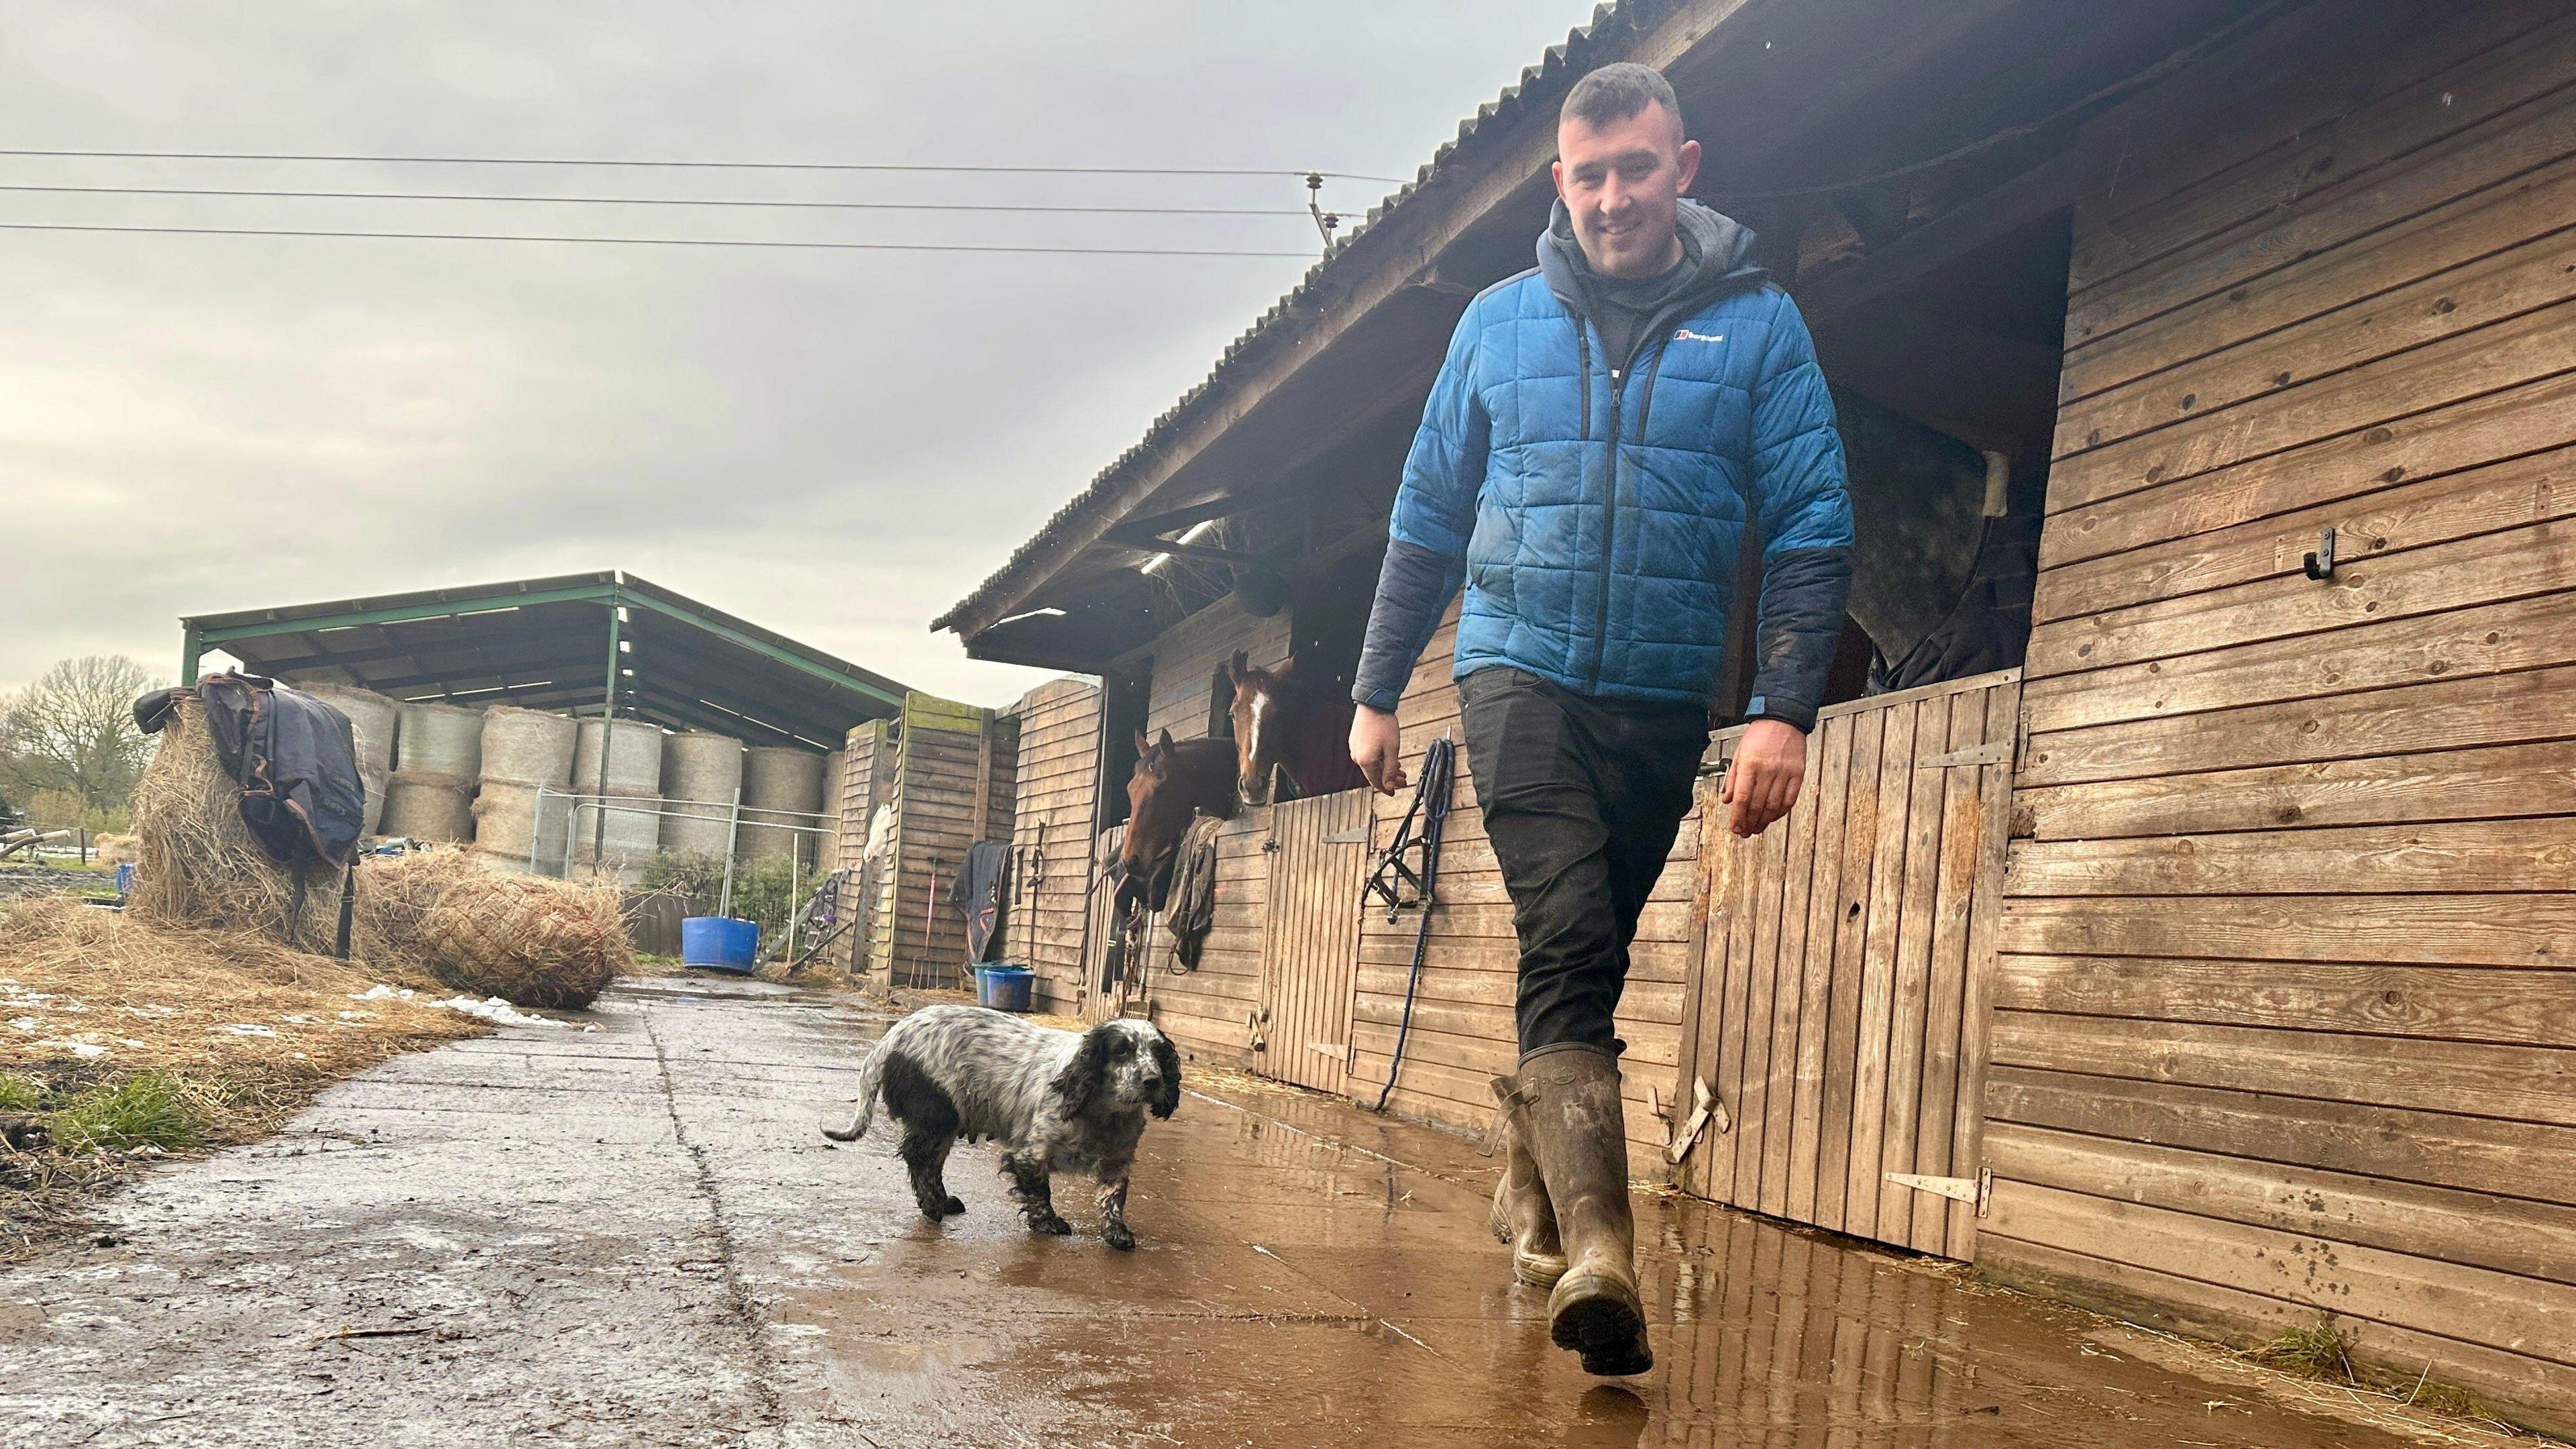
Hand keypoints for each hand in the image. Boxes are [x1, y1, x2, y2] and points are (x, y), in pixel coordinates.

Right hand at [1348, 705, 1407, 795]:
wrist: (1373, 704)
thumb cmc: (1384, 725)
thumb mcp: (1392, 750)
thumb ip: (1391, 770)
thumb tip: (1389, 786)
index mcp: (1365, 762)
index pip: (1376, 782)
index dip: (1387, 788)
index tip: (1395, 792)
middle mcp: (1357, 757)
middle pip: (1374, 774)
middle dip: (1389, 777)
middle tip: (1403, 778)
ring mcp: (1355, 748)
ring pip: (1371, 764)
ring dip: (1385, 767)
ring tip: (1399, 767)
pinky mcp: (1355, 741)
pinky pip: (1367, 756)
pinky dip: (1378, 759)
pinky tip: (1388, 757)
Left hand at [1723, 718, 1806, 837]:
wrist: (1782, 719)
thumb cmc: (1759, 735)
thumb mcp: (1739, 753)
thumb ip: (1733, 778)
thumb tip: (1728, 801)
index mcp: (1749, 764)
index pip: (1742, 798)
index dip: (1738, 817)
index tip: (1735, 828)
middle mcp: (1767, 770)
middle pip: (1757, 805)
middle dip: (1750, 823)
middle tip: (1745, 832)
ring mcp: (1784, 772)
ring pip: (1773, 805)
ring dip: (1764, 821)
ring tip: (1757, 828)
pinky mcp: (1797, 773)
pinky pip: (1790, 799)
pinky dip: (1781, 812)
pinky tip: (1773, 817)